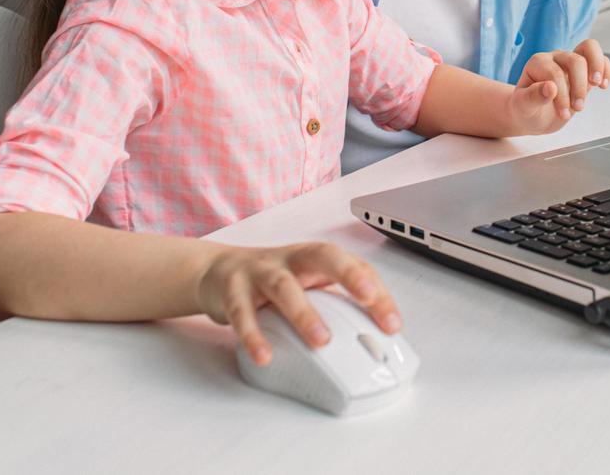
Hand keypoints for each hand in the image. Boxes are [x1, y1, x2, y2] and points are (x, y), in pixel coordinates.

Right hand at [195, 241, 400, 365]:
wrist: (216, 272)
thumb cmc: (272, 280)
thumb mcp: (306, 283)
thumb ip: (335, 303)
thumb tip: (372, 338)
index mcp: (314, 258)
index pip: (354, 266)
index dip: (377, 291)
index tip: (393, 324)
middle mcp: (290, 260)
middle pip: (323, 256)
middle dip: (349, 274)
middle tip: (368, 298)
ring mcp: (260, 272)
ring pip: (284, 286)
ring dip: (304, 312)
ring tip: (321, 340)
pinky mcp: (232, 290)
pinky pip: (243, 313)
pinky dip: (253, 335)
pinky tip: (264, 354)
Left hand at [510, 39, 609, 133]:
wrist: (534, 115)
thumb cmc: (526, 109)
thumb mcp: (523, 107)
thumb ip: (533, 97)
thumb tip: (550, 88)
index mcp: (538, 63)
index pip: (555, 73)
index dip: (562, 95)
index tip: (563, 113)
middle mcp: (555, 58)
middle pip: (575, 60)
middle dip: (580, 86)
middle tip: (578, 108)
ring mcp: (570, 61)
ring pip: (589, 47)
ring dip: (597, 67)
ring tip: (598, 85)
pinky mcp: (584, 70)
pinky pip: (601, 59)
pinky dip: (606, 69)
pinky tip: (603, 85)